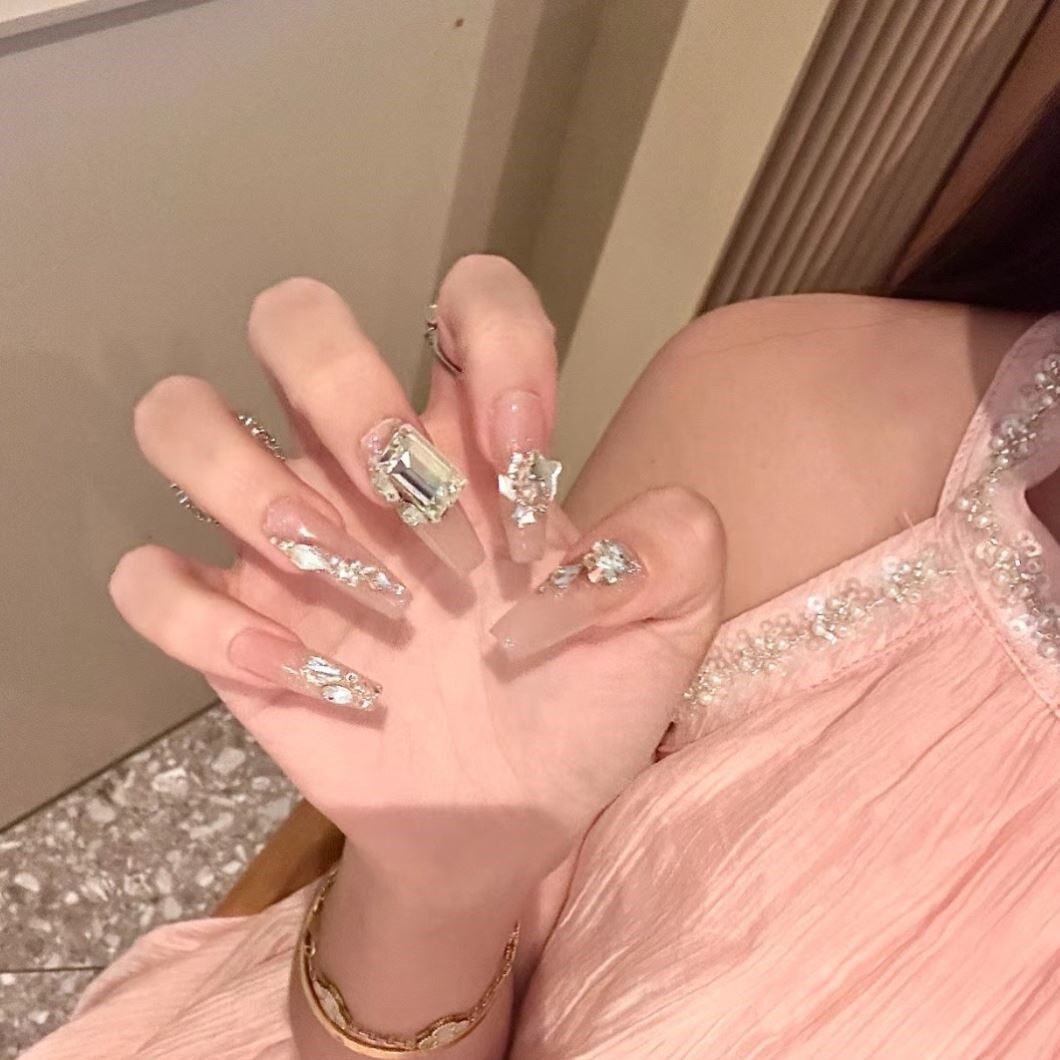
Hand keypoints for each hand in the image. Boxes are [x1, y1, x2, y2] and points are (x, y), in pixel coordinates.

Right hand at [110, 256, 724, 904]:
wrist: (504, 823)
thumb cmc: (579, 715)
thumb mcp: (658, 639)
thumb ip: (676, 557)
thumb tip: (638, 520)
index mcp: (473, 444)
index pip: (467, 300)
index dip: (494, 339)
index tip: (525, 456)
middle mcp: (365, 468)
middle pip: (293, 320)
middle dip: (344, 390)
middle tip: (413, 505)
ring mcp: (285, 541)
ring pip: (182, 420)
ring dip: (253, 488)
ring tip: (347, 584)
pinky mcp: (228, 626)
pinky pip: (149, 579)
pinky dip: (204, 617)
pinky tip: (299, 673)